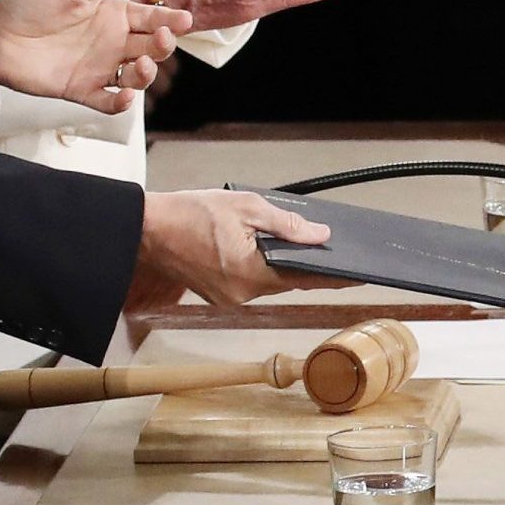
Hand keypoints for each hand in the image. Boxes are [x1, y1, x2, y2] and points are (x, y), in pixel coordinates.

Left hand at [0, 0, 191, 112]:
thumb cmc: (24, 4)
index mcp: (110, 14)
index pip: (148, 16)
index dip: (169, 18)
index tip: (185, 19)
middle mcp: (110, 42)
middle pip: (150, 47)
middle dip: (164, 44)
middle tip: (163, 38)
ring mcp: (98, 67)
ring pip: (136, 76)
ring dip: (147, 73)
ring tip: (142, 65)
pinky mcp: (81, 89)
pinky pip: (108, 100)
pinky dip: (120, 102)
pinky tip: (123, 95)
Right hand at [125, 188, 344, 308]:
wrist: (144, 229)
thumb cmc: (188, 214)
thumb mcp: (246, 207)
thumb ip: (286, 224)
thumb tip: (319, 234)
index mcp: (250, 275)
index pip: (305, 279)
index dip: (335, 276)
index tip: (360, 273)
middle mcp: (241, 294)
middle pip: (288, 281)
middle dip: (310, 266)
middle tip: (337, 252)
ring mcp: (228, 297)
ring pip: (269, 281)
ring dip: (284, 265)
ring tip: (304, 245)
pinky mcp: (218, 293)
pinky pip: (251, 280)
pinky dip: (262, 266)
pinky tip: (269, 249)